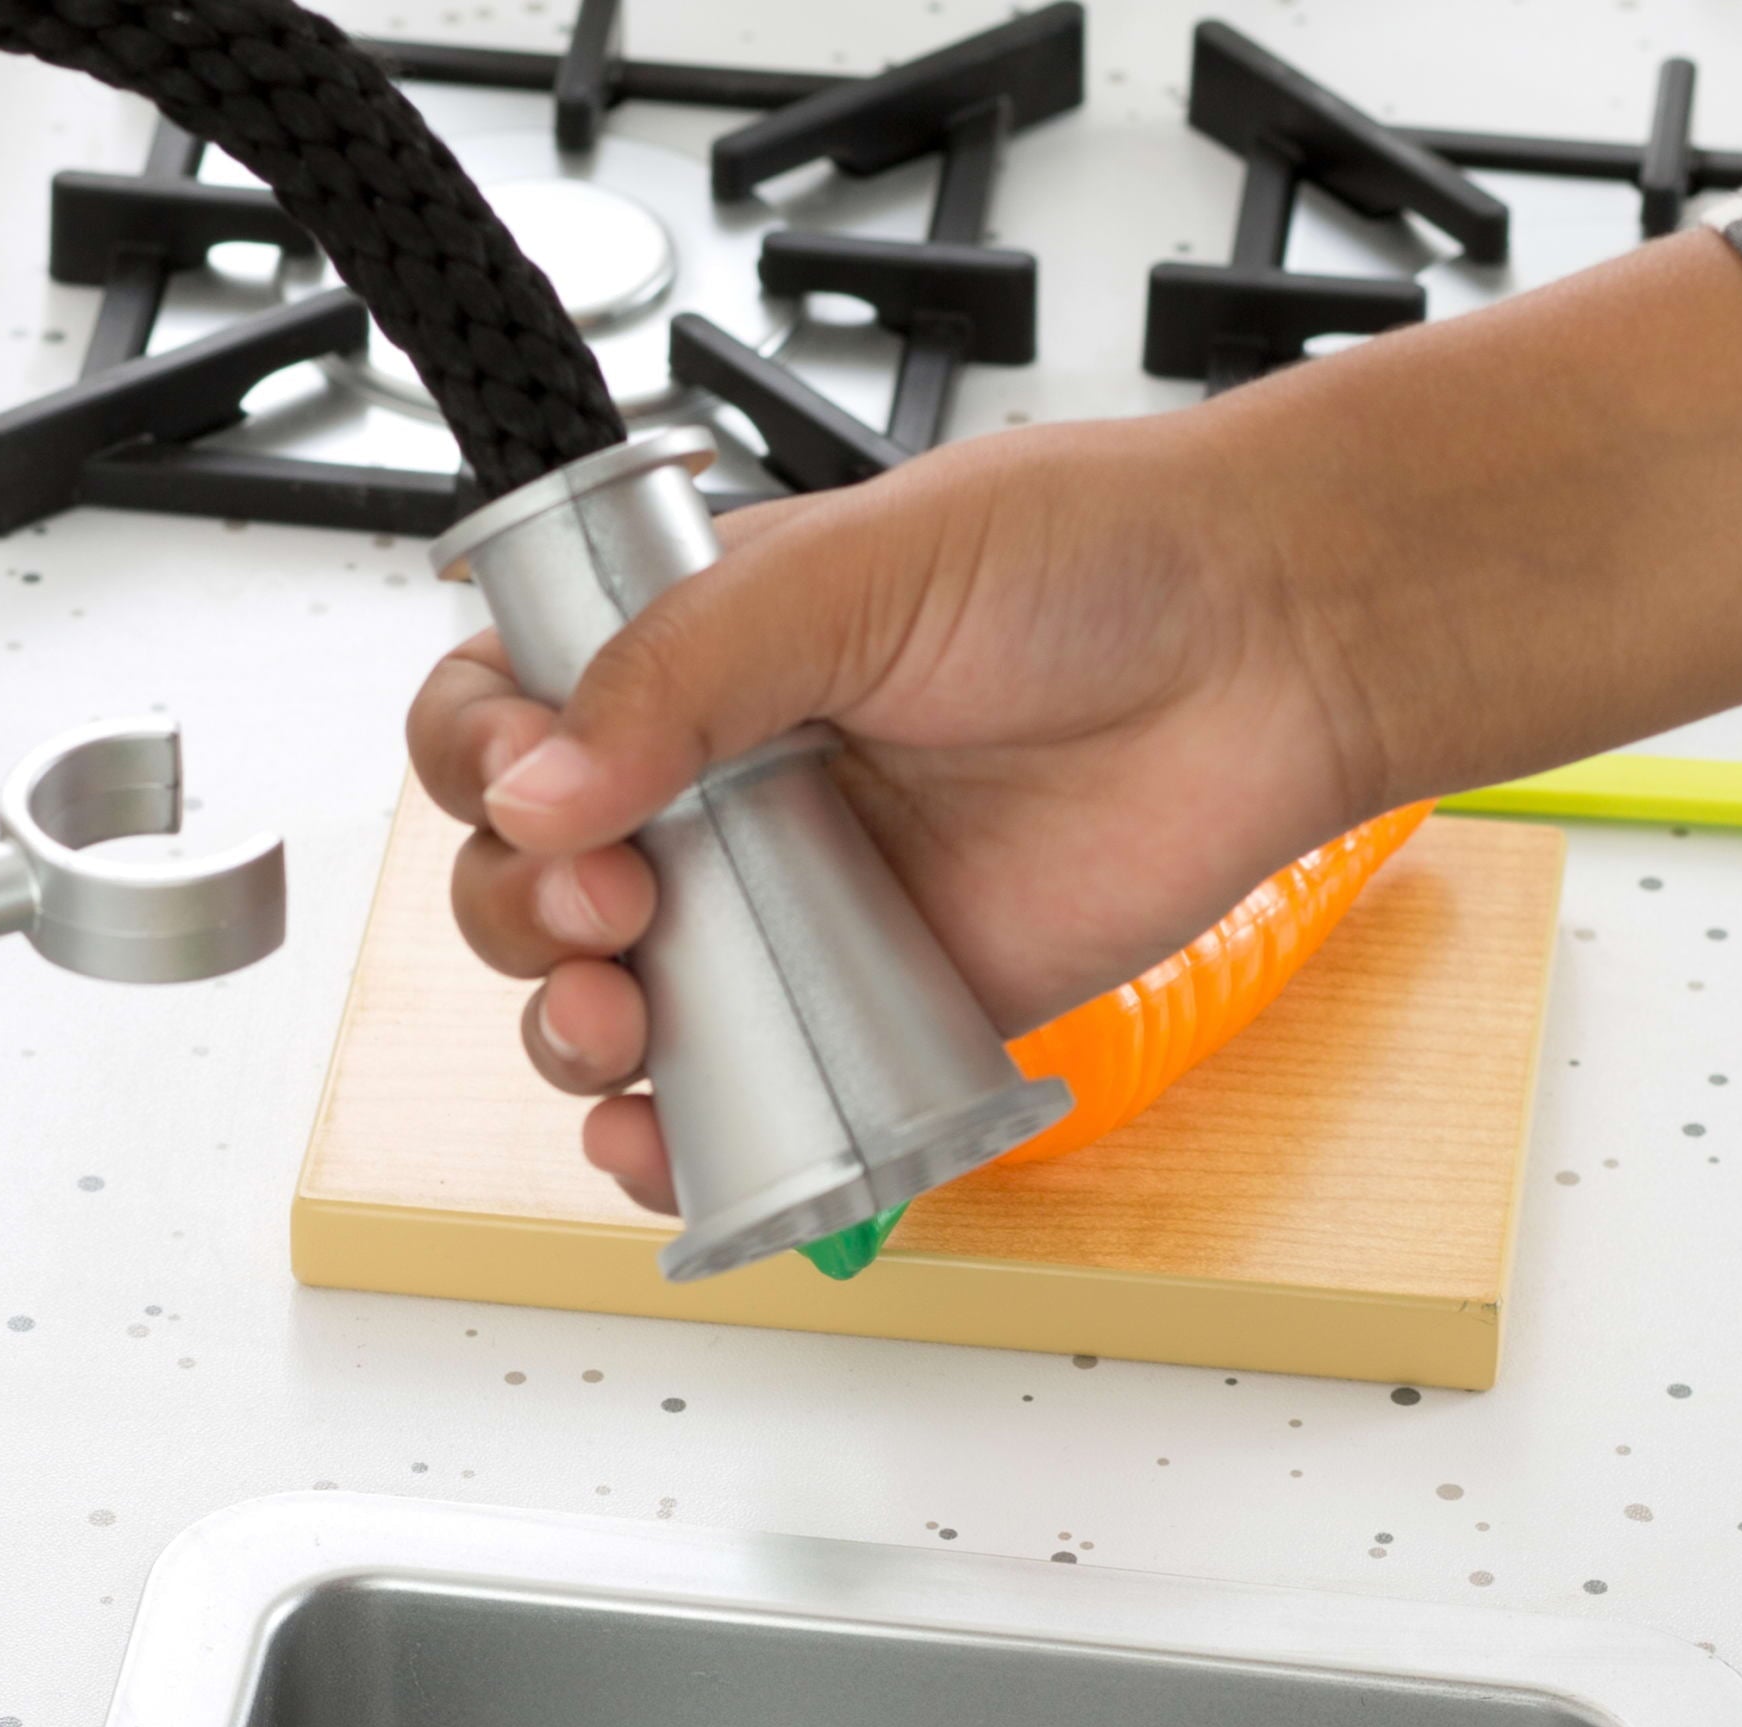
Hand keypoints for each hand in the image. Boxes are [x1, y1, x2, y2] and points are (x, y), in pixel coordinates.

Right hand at [406, 411, 1368, 1214]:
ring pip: (607, 1002)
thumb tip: (541, 791)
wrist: (1261, 660)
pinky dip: (673, 1144)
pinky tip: (656, 1140)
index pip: (505, 719)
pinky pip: (737, 1104)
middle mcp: (719, 790)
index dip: (479, 767)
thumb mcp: (856, 571)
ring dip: (568, 1034)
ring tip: (620, 1025)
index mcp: (690, 659)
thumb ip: (685, 673)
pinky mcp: (867, 1015)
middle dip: (520, 915)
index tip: (528, 790)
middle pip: (527, 879)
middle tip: (609, 903)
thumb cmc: (1091, 567)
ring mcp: (787, 913)